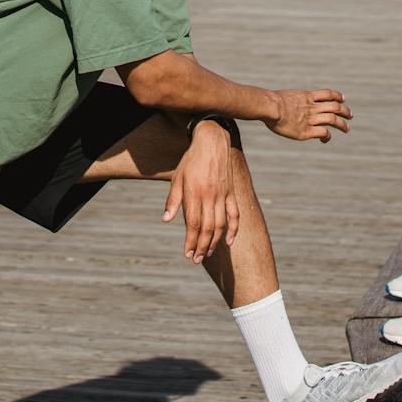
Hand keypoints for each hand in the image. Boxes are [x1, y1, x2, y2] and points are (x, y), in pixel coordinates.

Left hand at [162, 121, 239, 261]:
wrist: (212, 142)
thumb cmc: (191, 161)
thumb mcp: (177, 178)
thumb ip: (173, 200)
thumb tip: (166, 219)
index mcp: (194, 193)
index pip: (193, 224)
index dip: (191, 241)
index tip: (187, 254)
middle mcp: (210, 196)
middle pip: (207, 228)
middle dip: (202, 247)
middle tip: (197, 260)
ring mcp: (222, 195)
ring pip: (220, 225)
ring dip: (215, 242)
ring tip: (208, 254)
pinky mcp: (231, 193)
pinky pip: (235, 215)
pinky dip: (233, 230)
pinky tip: (228, 242)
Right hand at [265, 88, 352, 142]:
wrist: (269, 107)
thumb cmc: (270, 102)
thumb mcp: (284, 96)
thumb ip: (291, 100)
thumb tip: (284, 102)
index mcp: (307, 96)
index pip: (328, 94)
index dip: (337, 96)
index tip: (343, 98)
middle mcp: (312, 107)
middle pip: (335, 106)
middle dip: (345, 111)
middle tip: (350, 115)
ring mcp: (310, 118)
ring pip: (333, 120)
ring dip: (342, 124)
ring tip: (347, 129)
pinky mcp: (306, 131)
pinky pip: (323, 132)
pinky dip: (327, 135)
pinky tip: (325, 139)